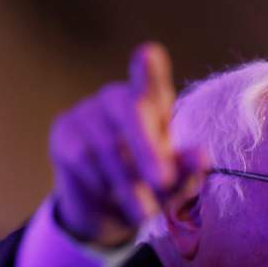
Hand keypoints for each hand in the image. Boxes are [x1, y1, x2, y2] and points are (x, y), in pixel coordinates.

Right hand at [49, 43, 202, 246]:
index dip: (149, 70)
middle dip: (150, 150)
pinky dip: (102, 185)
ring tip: (146, 213)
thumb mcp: (172, 181)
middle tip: (164, 181)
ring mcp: (88, 111)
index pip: (152, 83)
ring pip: (110, 148)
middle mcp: (119, 98)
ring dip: (130, 186)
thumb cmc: (148, 185)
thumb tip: (203, 157)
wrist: (104, 210)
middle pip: (133, 111)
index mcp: (153, 103)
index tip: (147, 53)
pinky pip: (85, 161)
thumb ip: (186, 169)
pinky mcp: (64, 131)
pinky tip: (109, 194)